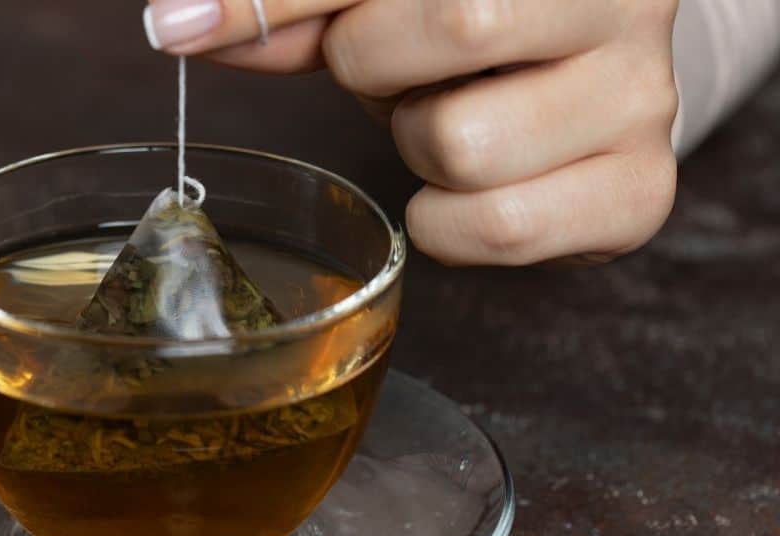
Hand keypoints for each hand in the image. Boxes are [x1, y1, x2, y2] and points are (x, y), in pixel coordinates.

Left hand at [144, 0, 679, 265]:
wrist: (585, 78)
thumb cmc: (474, 27)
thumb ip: (297, 5)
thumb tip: (178, 21)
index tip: (180, 25)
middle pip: (457, 23)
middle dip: (378, 60)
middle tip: (395, 66)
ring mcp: (643, 97)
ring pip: (464, 140)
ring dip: (418, 144)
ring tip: (447, 119)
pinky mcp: (640, 193)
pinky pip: (497, 226)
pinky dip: (449, 221)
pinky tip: (469, 187)